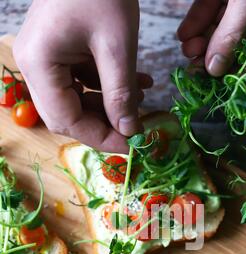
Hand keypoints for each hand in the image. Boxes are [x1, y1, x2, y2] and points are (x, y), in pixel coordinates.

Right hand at [13, 0, 152, 151]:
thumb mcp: (116, 45)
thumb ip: (121, 94)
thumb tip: (130, 132)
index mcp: (39, 63)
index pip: (66, 120)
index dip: (99, 138)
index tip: (131, 146)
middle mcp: (34, 64)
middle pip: (66, 114)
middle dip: (104, 124)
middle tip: (135, 129)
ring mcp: (43, 57)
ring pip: (74, 100)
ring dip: (109, 106)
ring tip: (141, 102)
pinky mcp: (57, 51)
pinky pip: (79, 82)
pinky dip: (106, 88)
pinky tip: (135, 84)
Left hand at [178, 0, 245, 76]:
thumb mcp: (245, 3)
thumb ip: (232, 34)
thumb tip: (215, 69)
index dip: (231, 69)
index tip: (214, 82)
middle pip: (229, 42)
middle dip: (210, 57)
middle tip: (195, 69)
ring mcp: (234, 1)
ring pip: (215, 28)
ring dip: (199, 43)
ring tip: (188, 49)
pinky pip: (206, 10)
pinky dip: (194, 24)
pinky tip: (184, 36)